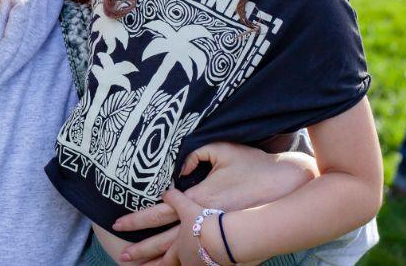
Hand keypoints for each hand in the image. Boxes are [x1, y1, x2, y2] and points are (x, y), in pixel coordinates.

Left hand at [114, 142, 314, 261]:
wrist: (288, 191)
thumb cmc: (257, 169)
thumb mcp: (223, 150)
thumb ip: (196, 152)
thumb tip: (177, 161)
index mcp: (198, 200)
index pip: (159, 212)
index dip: (137, 220)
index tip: (117, 225)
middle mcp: (204, 225)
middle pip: (164, 244)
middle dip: (141, 252)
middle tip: (121, 257)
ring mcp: (218, 239)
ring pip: (182, 259)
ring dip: (161, 263)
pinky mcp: (231, 249)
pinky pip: (202, 261)